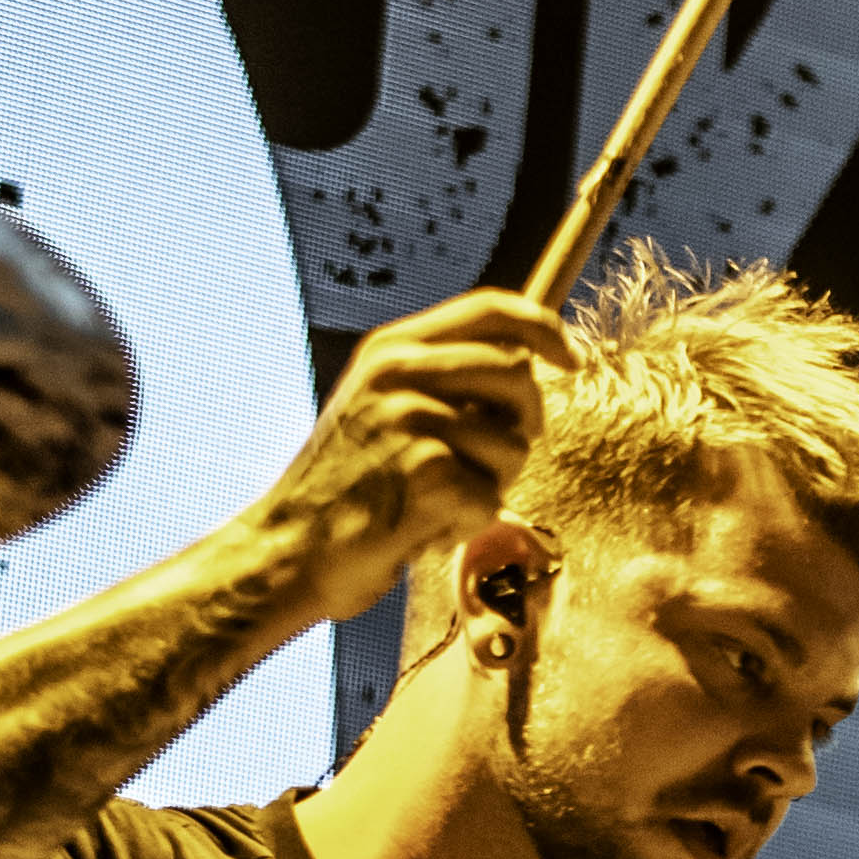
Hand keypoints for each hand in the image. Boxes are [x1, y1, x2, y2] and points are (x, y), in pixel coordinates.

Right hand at [247, 287, 575, 616]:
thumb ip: (436, 378)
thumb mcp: (377, 406)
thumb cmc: (344, 489)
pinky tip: (423, 529)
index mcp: (391, 348)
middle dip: (525, 423)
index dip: (543, 328)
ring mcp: (411, 421)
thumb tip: (522, 366)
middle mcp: (400, 374)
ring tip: (438, 502)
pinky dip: (467, 526)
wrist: (288, 549)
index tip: (570, 357)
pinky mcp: (425, 475)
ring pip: (512, 446)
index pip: (491, 310)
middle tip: (495, 462)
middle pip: (517, 375)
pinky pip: (491, 500)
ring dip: (491, 486)